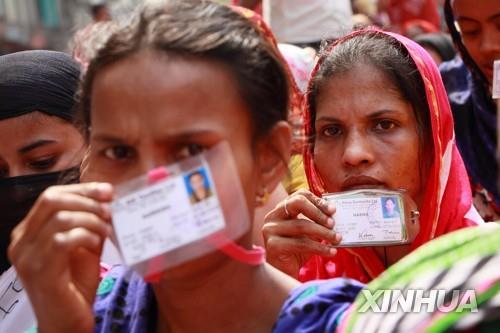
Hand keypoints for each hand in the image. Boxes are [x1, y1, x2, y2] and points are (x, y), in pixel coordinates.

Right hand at [8, 183, 112, 332]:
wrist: (67, 322)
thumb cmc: (75, 285)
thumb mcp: (84, 246)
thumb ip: (90, 223)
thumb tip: (108, 199)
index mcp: (28, 232)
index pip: (51, 196)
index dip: (81, 189)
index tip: (107, 191)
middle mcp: (21, 242)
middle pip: (52, 200)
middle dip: (86, 199)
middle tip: (109, 209)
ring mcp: (27, 257)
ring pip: (60, 218)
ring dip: (91, 219)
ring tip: (106, 230)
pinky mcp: (40, 271)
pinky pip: (63, 240)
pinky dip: (85, 236)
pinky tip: (96, 243)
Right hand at [262, 189, 340, 278]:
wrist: (284, 272)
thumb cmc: (297, 250)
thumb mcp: (308, 233)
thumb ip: (317, 222)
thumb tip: (335, 215)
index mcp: (280, 209)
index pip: (299, 195)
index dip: (317, 201)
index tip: (333, 210)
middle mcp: (272, 217)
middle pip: (296, 203)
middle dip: (318, 212)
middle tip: (333, 223)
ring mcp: (270, 230)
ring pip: (301, 225)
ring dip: (323, 232)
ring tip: (337, 239)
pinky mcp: (273, 246)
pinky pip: (301, 244)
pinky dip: (320, 248)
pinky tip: (331, 252)